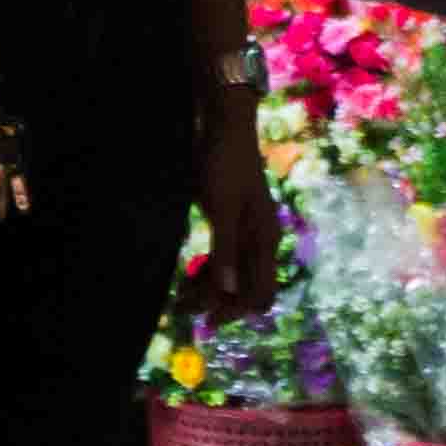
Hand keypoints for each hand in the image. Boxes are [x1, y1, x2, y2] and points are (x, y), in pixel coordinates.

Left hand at [187, 101, 285, 318]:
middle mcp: (261, 241)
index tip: (205, 319)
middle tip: (181, 307)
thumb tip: (228, 293)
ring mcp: (248, 234)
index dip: (234, 310)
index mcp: (265, 239)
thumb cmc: (224, 165)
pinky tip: (188, 275)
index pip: (260, 294)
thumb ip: (226, 251)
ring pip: (235, 278)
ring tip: (180, 295)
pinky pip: (226, 261)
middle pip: (247, 290)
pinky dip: (209, 272)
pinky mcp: (233, 225)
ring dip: (211, 290)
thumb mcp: (223, 209)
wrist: (224, 126)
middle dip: (218, 302)